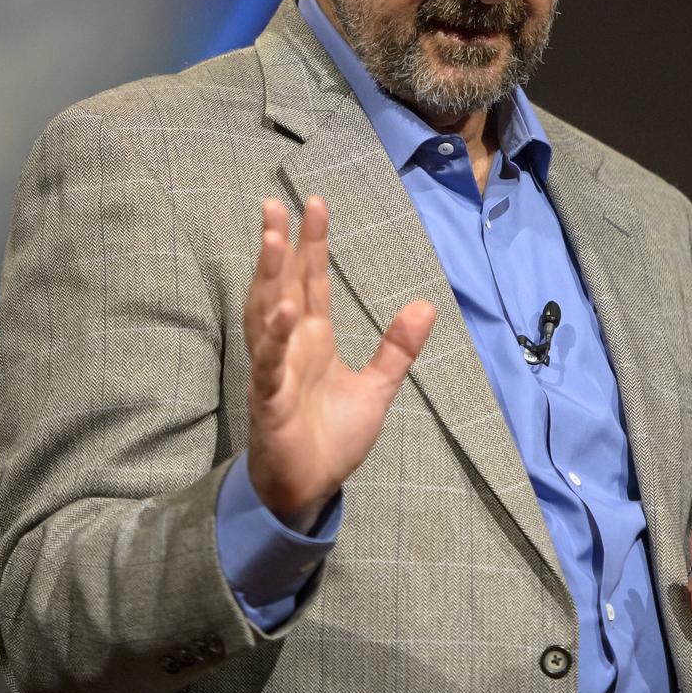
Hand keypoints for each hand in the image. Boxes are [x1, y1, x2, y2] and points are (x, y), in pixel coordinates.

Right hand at [244, 196, 435, 531]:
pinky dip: (276, 337)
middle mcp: (290, 345)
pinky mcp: (269, 399)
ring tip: (275, 241)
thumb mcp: (377, 387)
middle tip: (274, 206)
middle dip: (278, 246)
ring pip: (267, 314)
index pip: (311, 280)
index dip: (312, 243)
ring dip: (269, 278)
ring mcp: (275, 369)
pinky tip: (285, 310)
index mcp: (313, 337)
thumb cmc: (332, 436)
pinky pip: (270, 363)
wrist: (311, 489)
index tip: (315, 203)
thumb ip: (397, 348)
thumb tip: (425, 304)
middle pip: (281, 285)